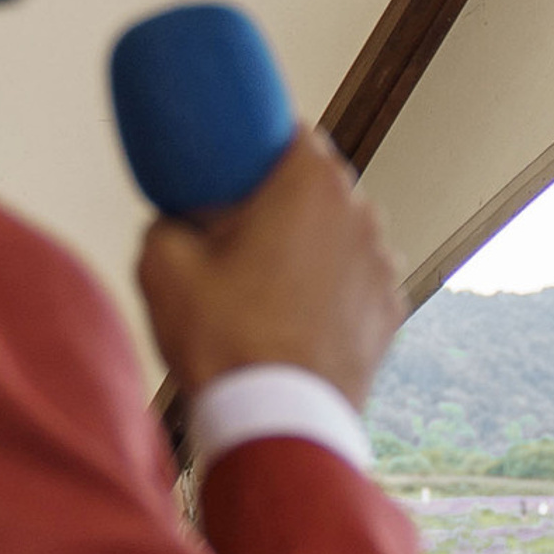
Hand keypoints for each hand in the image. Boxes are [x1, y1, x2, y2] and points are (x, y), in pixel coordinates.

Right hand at [137, 132, 403, 414]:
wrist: (279, 422)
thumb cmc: (227, 341)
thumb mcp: (161, 263)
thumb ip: (167, 218)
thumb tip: (177, 219)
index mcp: (311, 182)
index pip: (287, 131)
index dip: (254, 145)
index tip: (230, 166)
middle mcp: (361, 214)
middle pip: (315, 184)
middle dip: (278, 198)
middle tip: (233, 230)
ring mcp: (384, 264)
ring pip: (338, 234)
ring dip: (307, 245)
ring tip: (261, 282)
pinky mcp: (391, 311)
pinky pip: (354, 280)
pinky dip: (329, 288)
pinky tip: (291, 315)